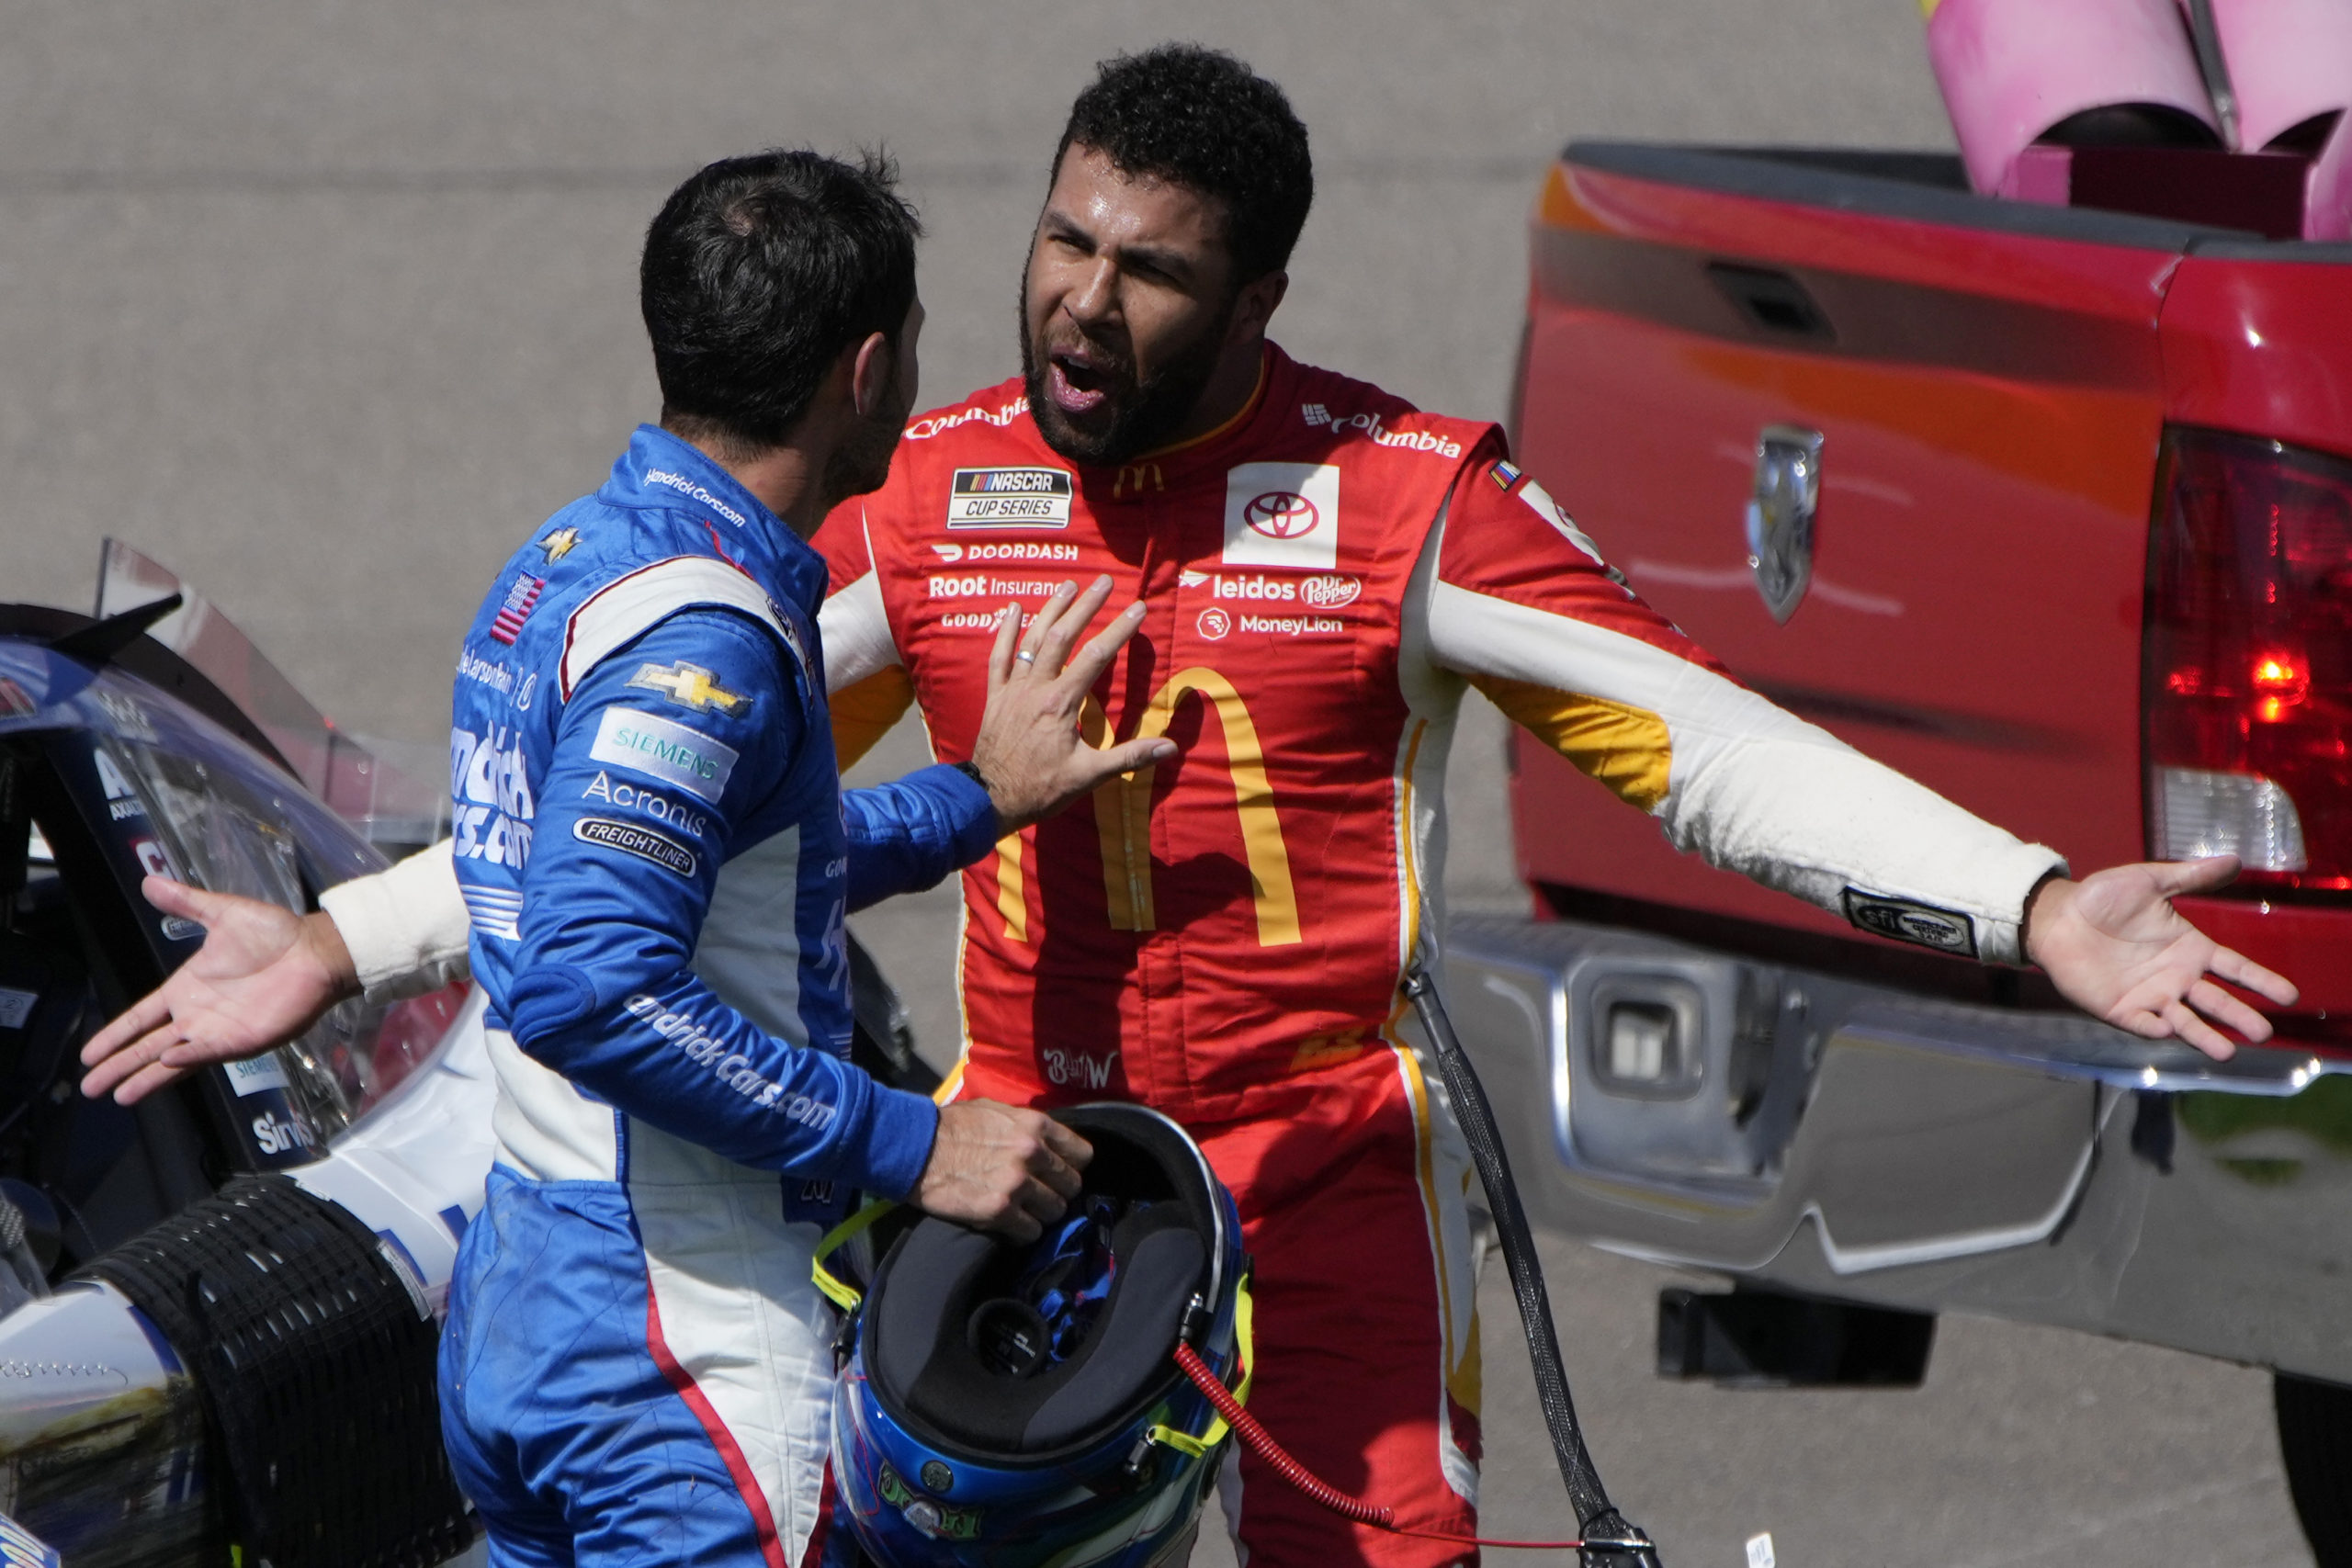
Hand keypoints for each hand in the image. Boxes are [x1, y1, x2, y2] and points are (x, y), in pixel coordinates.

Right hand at [79, 877, 360, 1103]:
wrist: (316, 950)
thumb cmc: (274, 933)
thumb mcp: (223, 913)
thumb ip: (186, 903)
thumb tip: (149, 881)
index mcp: (186, 988)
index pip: (140, 1018)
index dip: (114, 1035)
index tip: (88, 1054)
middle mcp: (196, 1015)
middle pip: (147, 1046)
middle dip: (118, 1065)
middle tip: (89, 1088)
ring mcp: (219, 1031)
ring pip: (172, 1060)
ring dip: (145, 1077)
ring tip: (118, 1097)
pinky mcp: (243, 1040)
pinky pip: (209, 1052)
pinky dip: (187, 1058)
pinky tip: (165, 1062)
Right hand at [912, 1100, 1093, 1242]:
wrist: (915, 1147)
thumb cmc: (952, 1125)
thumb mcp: (996, 1111)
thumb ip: (1027, 1127)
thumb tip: (1047, 1143)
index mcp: (1036, 1126)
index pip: (1082, 1155)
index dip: (1072, 1166)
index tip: (1059, 1173)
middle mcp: (1032, 1153)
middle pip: (1072, 1185)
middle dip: (1057, 1192)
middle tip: (1039, 1195)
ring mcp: (1017, 1183)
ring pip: (1055, 1211)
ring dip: (1041, 1214)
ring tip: (1023, 1211)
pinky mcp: (999, 1211)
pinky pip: (1030, 1232)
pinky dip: (1022, 1232)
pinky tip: (1010, 1225)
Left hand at [968, 576, 1176, 833]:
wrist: (989, 799)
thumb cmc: (1040, 788)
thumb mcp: (1088, 776)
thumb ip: (1129, 757)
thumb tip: (1170, 748)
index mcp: (1061, 704)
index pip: (1095, 657)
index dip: (1119, 630)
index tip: (1138, 608)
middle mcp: (1036, 688)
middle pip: (1063, 637)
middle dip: (1086, 607)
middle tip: (1104, 582)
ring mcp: (1012, 690)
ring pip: (1032, 640)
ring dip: (1051, 610)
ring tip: (1069, 586)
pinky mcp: (995, 697)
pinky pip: (998, 657)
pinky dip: (1005, 631)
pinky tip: (1014, 608)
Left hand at [2023, 857, 2298, 1060]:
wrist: (2056, 917)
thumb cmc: (2102, 898)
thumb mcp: (2149, 881)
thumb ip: (2190, 876)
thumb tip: (2234, 860)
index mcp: (2190, 949)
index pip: (2235, 969)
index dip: (2262, 981)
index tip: (2290, 996)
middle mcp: (2177, 978)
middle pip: (2217, 1001)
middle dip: (2240, 1017)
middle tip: (2263, 1032)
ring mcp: (2150, 996)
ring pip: (2186, 1021)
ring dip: (2205, 1037)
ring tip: (2227, 1053)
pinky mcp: (2120, 1010)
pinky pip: (2143, 1024)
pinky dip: (2156, 1029)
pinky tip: (2168, 1029)